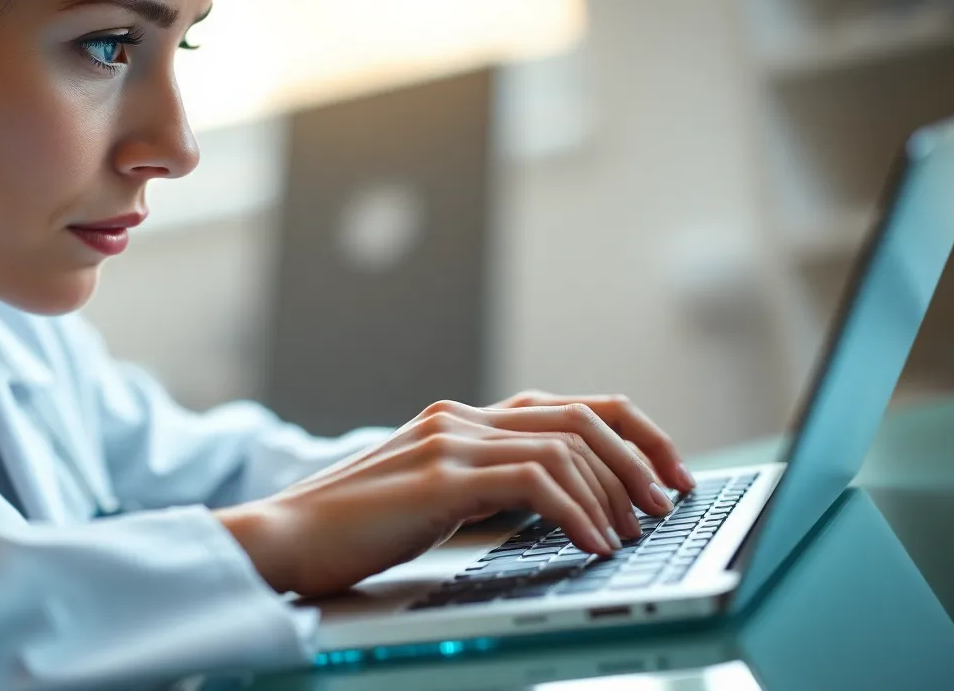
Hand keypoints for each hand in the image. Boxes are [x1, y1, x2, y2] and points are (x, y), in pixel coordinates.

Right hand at [217, 395, 692, 597]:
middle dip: (640, 458)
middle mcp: (461, 419)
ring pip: (564, 447)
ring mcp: (449, 442)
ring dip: (613, 494)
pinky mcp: (440, 478)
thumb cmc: (354, 532)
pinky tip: (594, 545)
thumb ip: (486, 488)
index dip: (630, 433)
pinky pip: (534, 483)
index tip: (667, 472)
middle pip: (579, 416)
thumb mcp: (433, 500)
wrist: (283, 538)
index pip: (567, 407)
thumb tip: (561, 509)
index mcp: (462, 421)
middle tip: (669, 502)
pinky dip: (577, 514)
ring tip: (633, 535)